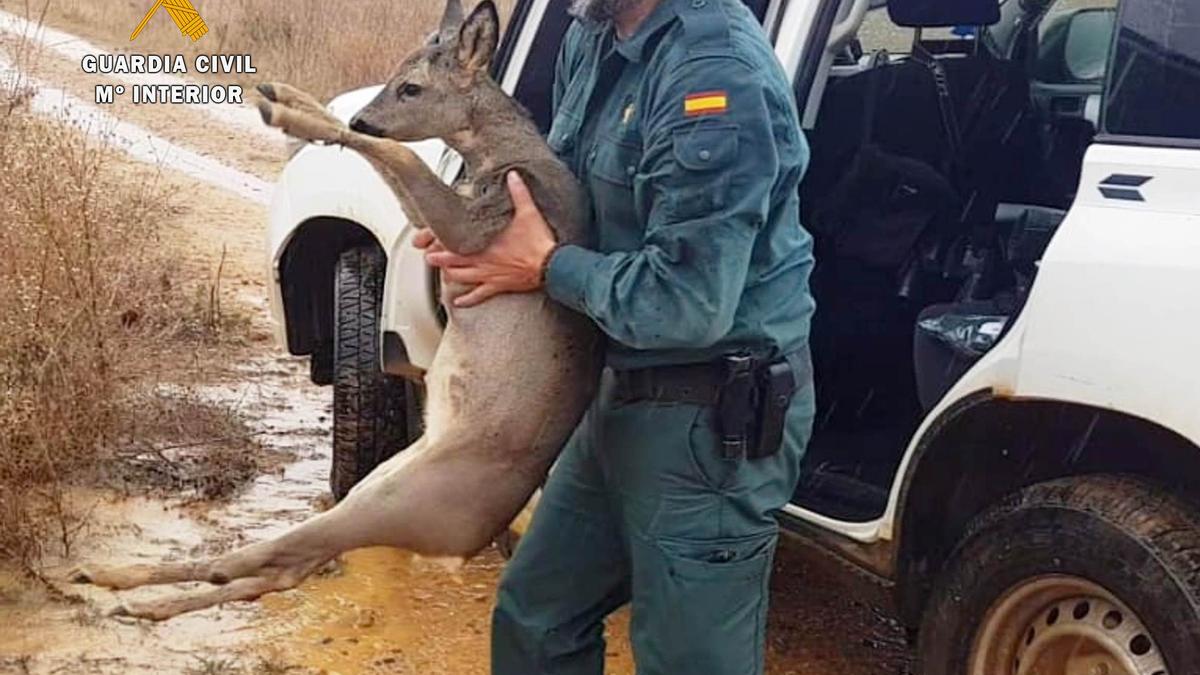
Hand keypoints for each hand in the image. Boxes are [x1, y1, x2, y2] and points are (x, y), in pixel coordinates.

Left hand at [424, 171, 557, 307]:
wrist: (552, 266)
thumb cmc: (540, 241)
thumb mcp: (529, 212)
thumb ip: (518, 192)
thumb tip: (512, 175)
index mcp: (486, 242)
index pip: (455, 241)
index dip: (438, 240)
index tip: (427, 239)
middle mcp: (483, 260)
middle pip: (452, 261)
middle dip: (438, 259)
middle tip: (428, 256)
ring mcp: (489, 275)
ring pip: (461, 278)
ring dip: (448, 275)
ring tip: (441, 272)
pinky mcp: (498, 286)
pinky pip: (478, 295)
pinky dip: (467, 300)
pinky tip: (458, 302)